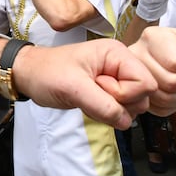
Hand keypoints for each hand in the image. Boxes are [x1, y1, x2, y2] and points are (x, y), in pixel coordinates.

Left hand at [13, 39, 154, 129]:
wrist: (30, 76)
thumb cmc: (47, 73)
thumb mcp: (73, 88)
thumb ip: (103, 105)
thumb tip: (126, 121)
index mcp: (117, 54)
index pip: (146, 83)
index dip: (125, 93)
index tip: (99, 87)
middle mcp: (121, 65)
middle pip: (143, 96)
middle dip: (118, 103)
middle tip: (91, 91)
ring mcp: (116, 79)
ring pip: (134, 106)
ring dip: (111, 109)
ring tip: (88, 96)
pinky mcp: (109, 92)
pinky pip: (120, 110)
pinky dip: (106, 112)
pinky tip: (89, 102)